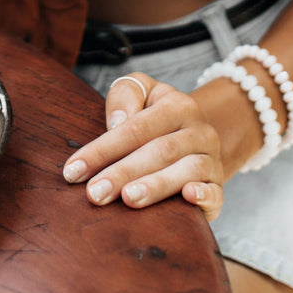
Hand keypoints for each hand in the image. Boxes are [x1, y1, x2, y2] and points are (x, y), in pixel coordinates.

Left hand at [62, 73, 224, 221]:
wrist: (197, 135)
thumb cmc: (157, 116)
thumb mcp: (142, 93)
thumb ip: (126, 96)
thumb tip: (118, 122)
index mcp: (177, 106)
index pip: (136, 128)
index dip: (103, 149)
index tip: (74, 171)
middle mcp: (199, 131)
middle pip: (158, 151)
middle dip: (123, 173)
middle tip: (95, 194)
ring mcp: (212, 159)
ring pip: (186, 172)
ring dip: (156, 186)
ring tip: (128, 200)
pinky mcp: (219, 187)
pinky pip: (216, 192)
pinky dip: (203, 196)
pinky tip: (187, 199)